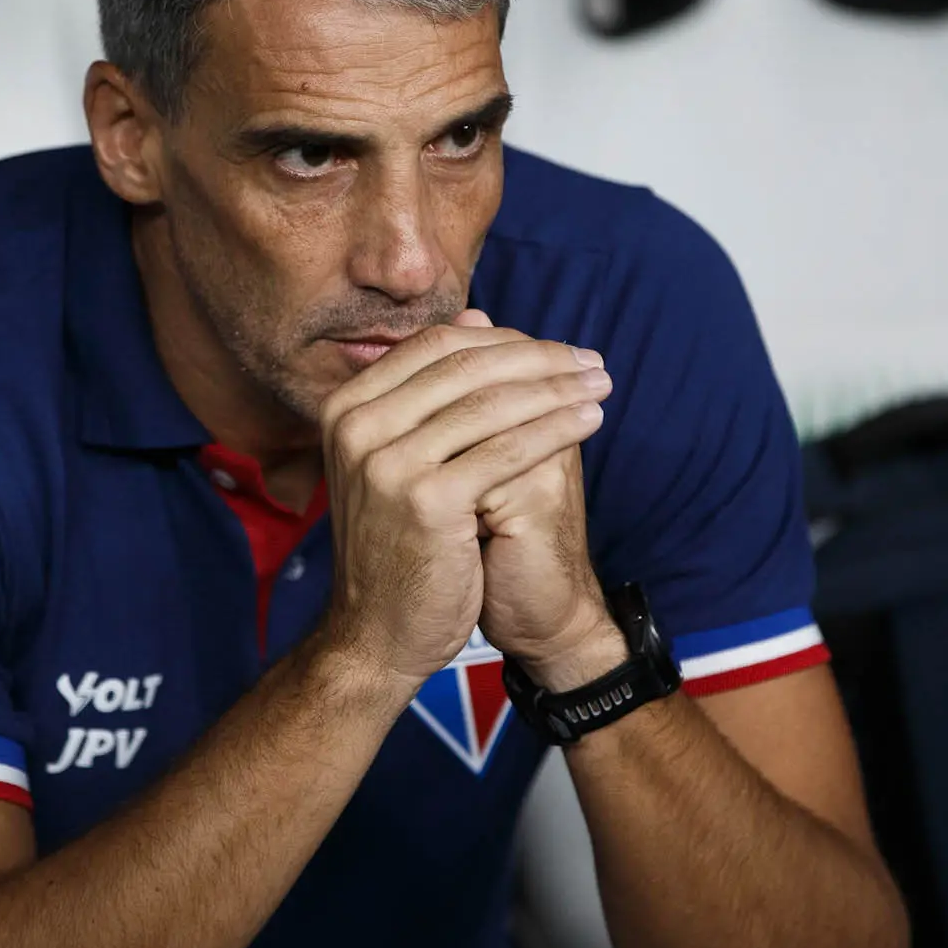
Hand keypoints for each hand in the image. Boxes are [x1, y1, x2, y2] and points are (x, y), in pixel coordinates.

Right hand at [316, 319, 612, 694]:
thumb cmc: (401, 544)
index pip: (437, 346)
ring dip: (557, 389)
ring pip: (491, 404)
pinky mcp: (425, 499)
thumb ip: (436, 390)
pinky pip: (507, 450)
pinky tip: (589, 422)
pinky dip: (557, 429)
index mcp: (347, 407)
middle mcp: (356, 426)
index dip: (505, 340)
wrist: (377, 633)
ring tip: (600, 384)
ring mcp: (386, 462)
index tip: (557, 349)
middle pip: (465, 366)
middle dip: (539, 359)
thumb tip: (480, 315)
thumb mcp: (405, 455)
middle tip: (590, 359)